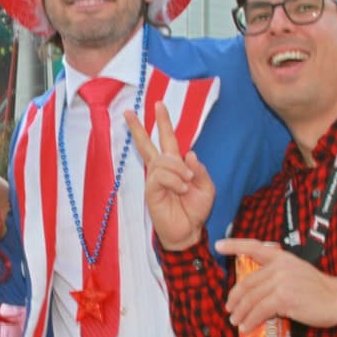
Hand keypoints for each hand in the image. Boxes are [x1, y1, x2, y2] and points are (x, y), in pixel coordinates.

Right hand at [126, 103, 214, 250]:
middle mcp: (162, 170)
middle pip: (148, 144)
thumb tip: (189, 154)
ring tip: (187, 184)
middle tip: (129, 112)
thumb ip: (200, 170)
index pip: (167, 140)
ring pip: (162, 161)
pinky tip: (181, 189)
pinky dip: (174, 180)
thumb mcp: (207, 187)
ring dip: (178, 169)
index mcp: (176, 166)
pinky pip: (160, 176)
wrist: (189, 231)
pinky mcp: (151, 191)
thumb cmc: (196, 210)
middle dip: (139, 127)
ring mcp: (155, 180)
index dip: (163, 122)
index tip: (158, 105)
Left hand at [214, 238, 336, 333]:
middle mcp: (279, 267)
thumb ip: (278, 275)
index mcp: (282, 257)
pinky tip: (246, 327)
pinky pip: (260, 311)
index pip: (254, 247)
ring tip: (235, 321)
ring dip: (240, 312)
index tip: (219, 245)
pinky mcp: (284, 299)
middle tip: (229, 308)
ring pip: (251, 298)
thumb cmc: (318, 290)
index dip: (234, 245)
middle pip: (247, 282)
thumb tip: (258, 290)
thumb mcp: (297, 272)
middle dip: (235, 297)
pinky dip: (250, 320)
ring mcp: (281, 282)